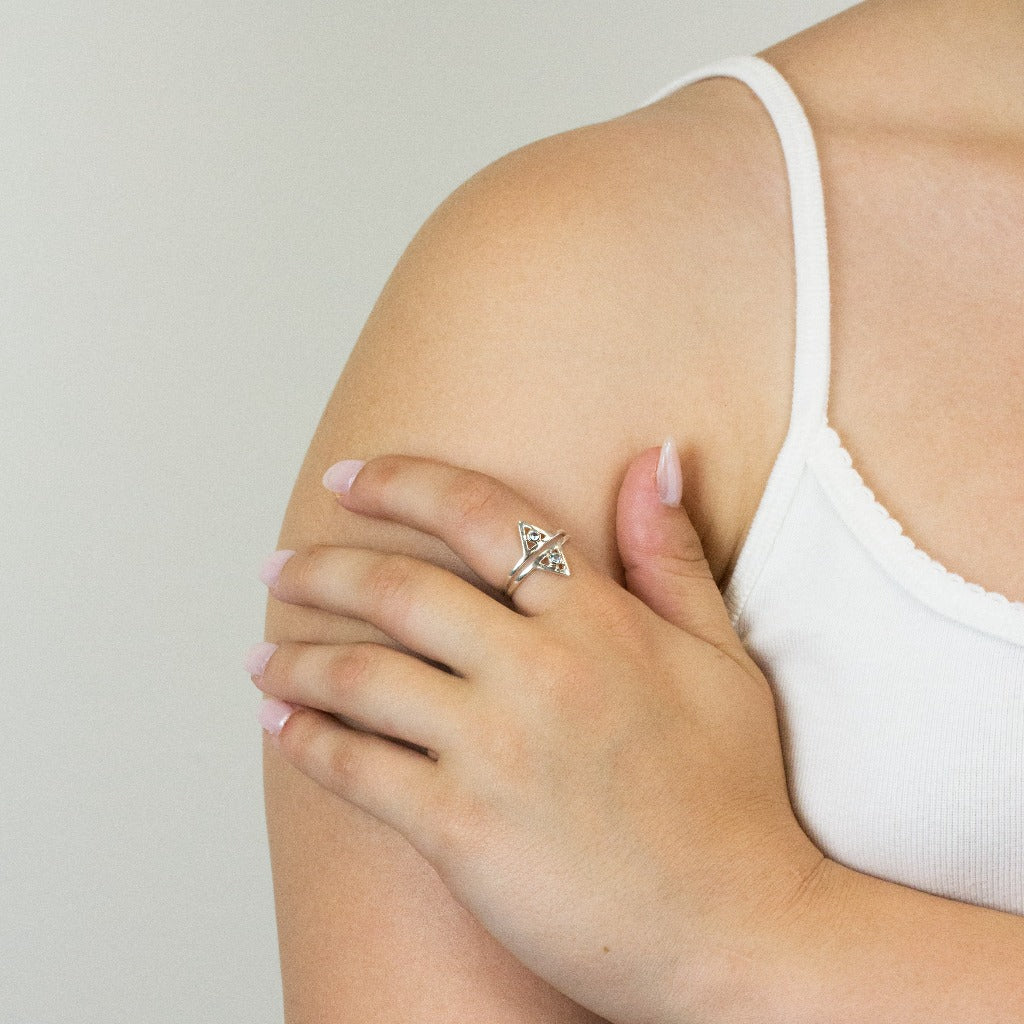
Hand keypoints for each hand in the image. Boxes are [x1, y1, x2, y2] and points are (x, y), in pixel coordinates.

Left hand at [247, 443, 826, 1023]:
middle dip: (322, 568)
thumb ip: (670, 556)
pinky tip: (280, 724)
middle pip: (398, 590)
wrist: (737, 930)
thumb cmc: (732, 794)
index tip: (351, 476)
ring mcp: (495, 751)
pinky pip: (356, 769)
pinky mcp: (461, 830)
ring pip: (361, 676)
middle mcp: (539, 670)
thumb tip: (649, 460)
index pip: (481, 516)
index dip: (403, 482)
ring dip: (295, 658)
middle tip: (280, 566)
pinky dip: (305, 739)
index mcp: (599, 619)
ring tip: (262, 653)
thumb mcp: (720, 657)